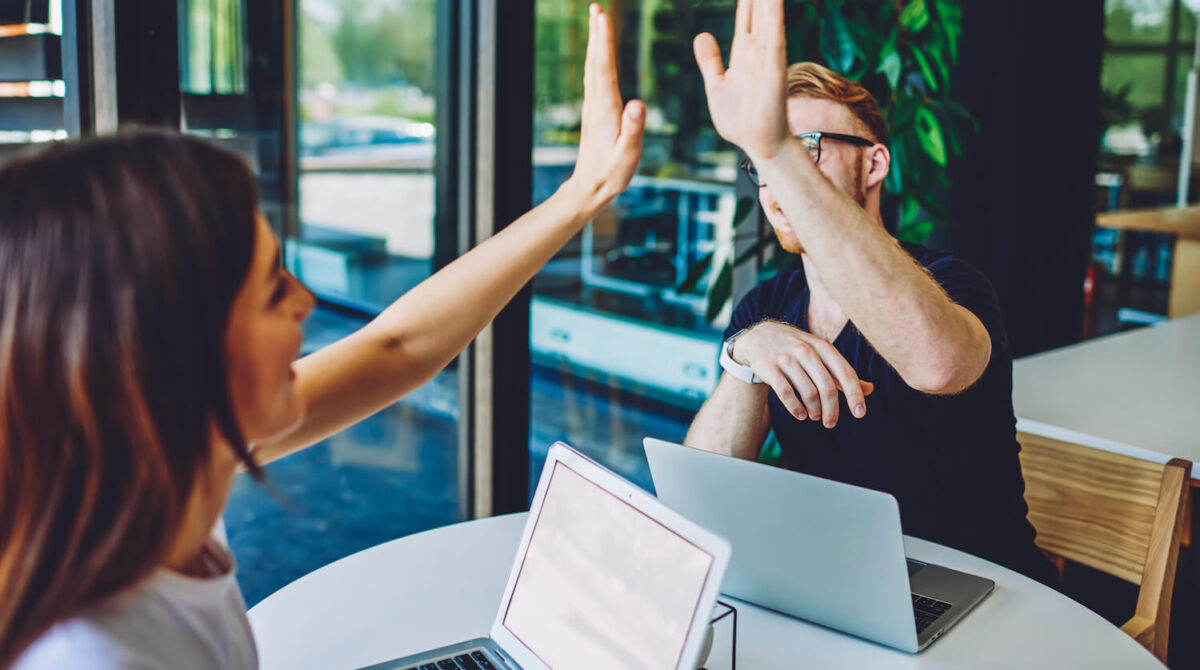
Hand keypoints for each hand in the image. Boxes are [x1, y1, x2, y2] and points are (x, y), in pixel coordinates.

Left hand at [563, 4, 645, 213]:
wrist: (590, 187)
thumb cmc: (611, 172)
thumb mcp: (628, 154)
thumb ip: (633, 129)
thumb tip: (638, 103)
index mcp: (605, 108)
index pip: (604, 67)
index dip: (604, 41)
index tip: (602, 17)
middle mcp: (596, 102)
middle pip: (595, 60)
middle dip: (596, 33)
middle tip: (596, 7)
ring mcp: (593, 106)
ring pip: (593, 66)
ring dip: (595, 42)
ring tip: (596, 21)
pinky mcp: (594, 111)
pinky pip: (594, 77)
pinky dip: (596, 58)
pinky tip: (598, 54)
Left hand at [693, 0, 790, 161]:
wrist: (757, 145)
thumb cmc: (739, 120)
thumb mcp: (716, 85)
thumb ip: (710, 61)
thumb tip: (702, 35)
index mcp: (744, 53)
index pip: (745, 15)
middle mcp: (758, 51)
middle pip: (759, 9)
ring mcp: (767, 59)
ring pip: (768, 18)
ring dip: (769, 1)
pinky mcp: (773, 72)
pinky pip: (774, 40)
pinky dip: (774, 20)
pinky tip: (773, 3)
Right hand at [732, 321, 873, 427]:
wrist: (760, 337)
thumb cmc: (798, 349)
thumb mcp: (822, 355)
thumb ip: (843, 373)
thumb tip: (870, 389)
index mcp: (823, 347)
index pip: (845, 373)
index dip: (854, 395)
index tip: (860, 414)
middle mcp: (806, 350)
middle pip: (827, 387)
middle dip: (832, 410)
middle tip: (831, 423)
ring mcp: (787, 358)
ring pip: (808, 392)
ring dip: (814, 410)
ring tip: (815, 416)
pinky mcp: (770, 368)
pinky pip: (786, 393)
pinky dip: (795, 408)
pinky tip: (800, 415)